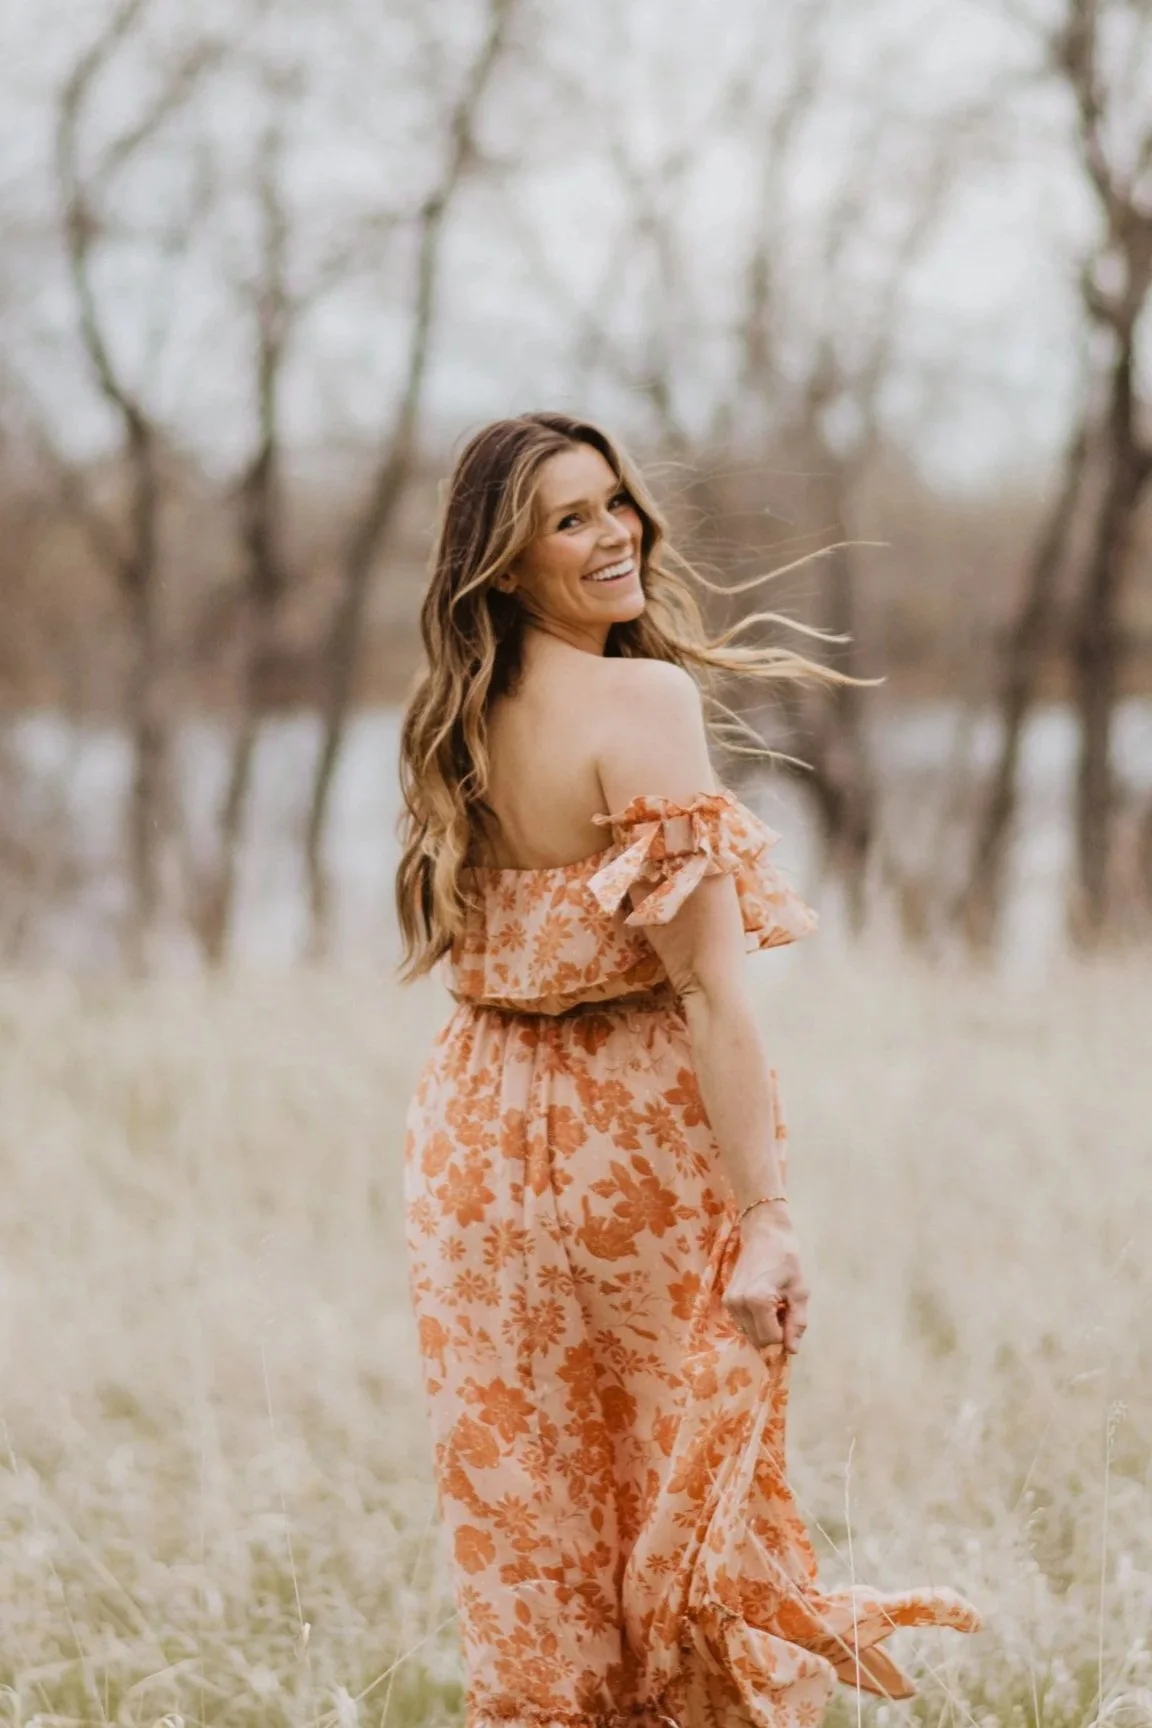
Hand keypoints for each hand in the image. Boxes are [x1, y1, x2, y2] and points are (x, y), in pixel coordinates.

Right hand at [723, 1205, 808, 1356]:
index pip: (770, 1340)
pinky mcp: (726, 1301)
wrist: (764, 1233)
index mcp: (757, 1300)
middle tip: (785, 1312)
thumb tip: (792, 1350)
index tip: (792, 1320)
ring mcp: (729, 1303)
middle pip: (758, 1341)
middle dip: (774, 1334)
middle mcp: (738, 1304)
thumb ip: (797, 1323)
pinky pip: (744, 1324)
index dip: (785, 1337)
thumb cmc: (786, 1258)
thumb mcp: (800, 1290)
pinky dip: (756, 1322)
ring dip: (765, 1328)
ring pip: (750, 1334)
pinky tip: (765, 1304)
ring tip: (775, 1306)